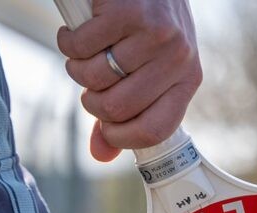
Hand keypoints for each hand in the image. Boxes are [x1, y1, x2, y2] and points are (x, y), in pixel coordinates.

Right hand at [57, 0, 201, 160]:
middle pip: (116, 108)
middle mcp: (177, 59)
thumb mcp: (149, 69)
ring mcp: (154, 35)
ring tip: (87, 49)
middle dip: (90, 100)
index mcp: (188, 79)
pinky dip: (69, 40)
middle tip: (89, 79)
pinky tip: (80, 27)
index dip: (123, 137)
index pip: (155, 130)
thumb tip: (100, 154)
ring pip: (93, 78)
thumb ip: (126, 112)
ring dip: (77, 66)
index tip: (106, 129)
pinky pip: (79, 47)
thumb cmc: (145, 24)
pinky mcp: (126, 12)